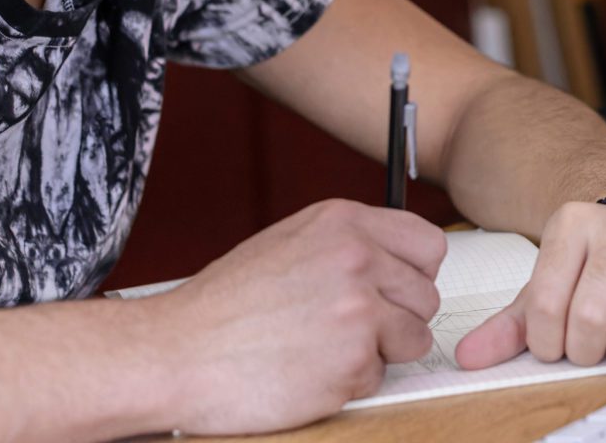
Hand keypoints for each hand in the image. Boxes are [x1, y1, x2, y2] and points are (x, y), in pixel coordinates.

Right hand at [137, 199, 446, 435]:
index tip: (394, 288)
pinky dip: (351, 382)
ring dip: (380, 351)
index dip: (414, 273)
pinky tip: (309, 370)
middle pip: (426, 296)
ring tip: (326, 347)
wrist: (177, 351)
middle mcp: (357, 259)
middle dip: (397, 317)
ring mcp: (358, 311)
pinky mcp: (353, 362)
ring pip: (414, 338)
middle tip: (349, 327)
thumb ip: (347, 244)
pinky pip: (380, 377)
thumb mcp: (289, 243)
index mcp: (343, 222)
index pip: (429, 244)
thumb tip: (395, 262)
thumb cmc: (224, 304)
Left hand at [453, 201, 605, 369]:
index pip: (546, 304)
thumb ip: (508, 325)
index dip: (547, 343)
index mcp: (568, 224)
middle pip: (590, 315)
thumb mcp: (544, 285)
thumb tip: (469, 356)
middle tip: (584, 346)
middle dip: (584, 349)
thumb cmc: (588, 262)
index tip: (553, 345)